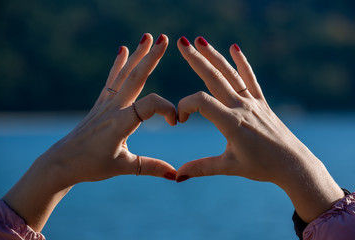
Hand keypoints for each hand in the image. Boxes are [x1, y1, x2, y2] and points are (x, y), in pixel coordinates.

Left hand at [45, 33, 176, 184]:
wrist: (62, 163)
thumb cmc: (91, 166)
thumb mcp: (124, 167)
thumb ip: (151, 167)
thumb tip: (176, 174)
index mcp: (121, 123)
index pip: (151, 105)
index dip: (168, 109)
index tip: (175, 123)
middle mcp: (113, 108)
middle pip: (135, 78)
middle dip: (152, 57)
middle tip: (165, 39)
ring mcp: (105, 103)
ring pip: (124, 75)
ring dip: (137, 55)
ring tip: (147, 36)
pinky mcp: (100, 104)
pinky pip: (111, 80)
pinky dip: (118, 65)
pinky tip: (122, 50)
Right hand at [175, 36, 343, 222]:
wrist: (292, 164)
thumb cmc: (261, 167)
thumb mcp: (228, 167)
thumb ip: (201, 167)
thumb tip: (177, 175)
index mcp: (231, 123)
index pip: (201, 102)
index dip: (185, 106)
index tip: (181, 120)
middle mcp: (241, 107)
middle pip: (214, 78)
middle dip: (196, 59)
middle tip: (181, 43)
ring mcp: (252, 103)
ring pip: (231, 74)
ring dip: (214, 56)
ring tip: (200, 41)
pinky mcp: (261, 103)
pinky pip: (250, 79)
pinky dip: (243, 63)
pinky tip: (235, 48)